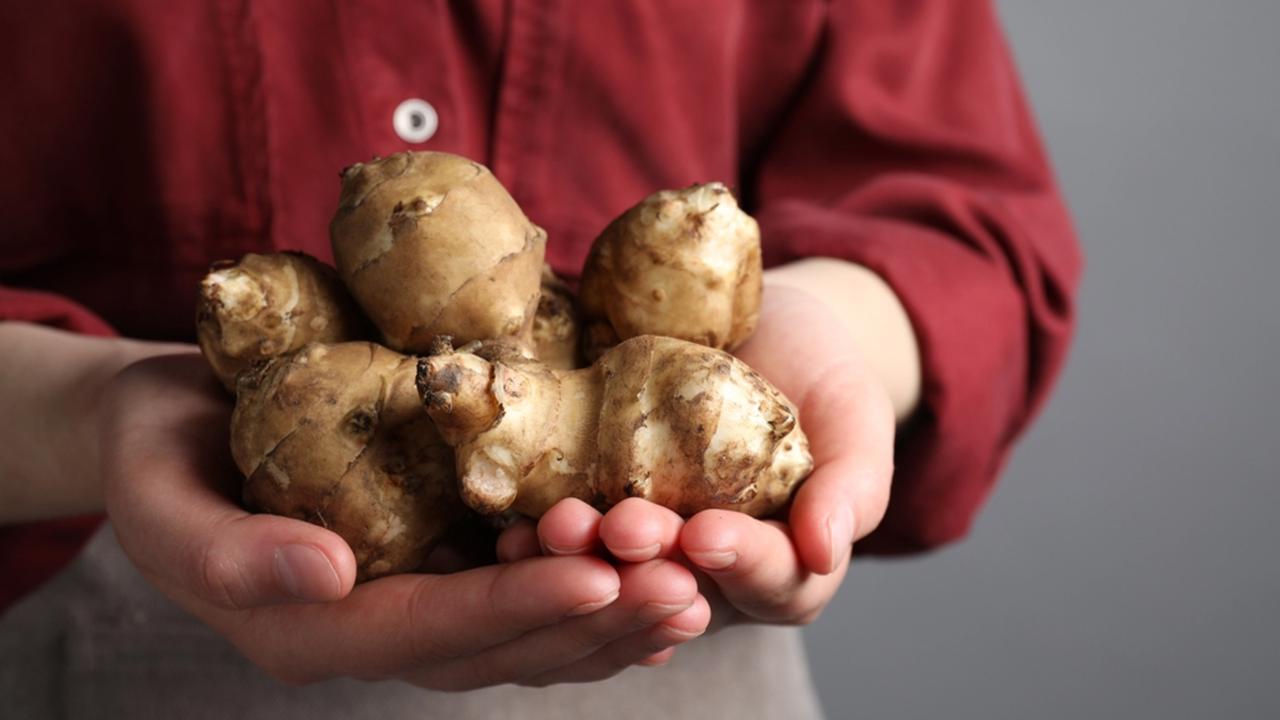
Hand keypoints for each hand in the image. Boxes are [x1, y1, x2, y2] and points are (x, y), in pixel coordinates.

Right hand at [98, 352, 705, 688]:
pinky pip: (529, 591)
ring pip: (530, 630)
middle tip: (681, 585)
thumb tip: (329, 574)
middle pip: (502, 646)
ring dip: (615, 613)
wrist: (173, 422)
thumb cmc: (157, 452)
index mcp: (312, 627)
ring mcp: (418, 599)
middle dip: (594, 620)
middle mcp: (378, 627)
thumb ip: (225, 552)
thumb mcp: (157, 496)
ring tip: (696, 583)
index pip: (430, 631)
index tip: (593, 575)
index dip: (514, 608)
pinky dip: (596, 588)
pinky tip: (658, 569)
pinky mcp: (444, 560)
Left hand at [499, 283, 896, 629]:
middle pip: (685, 592)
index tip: (708, 532)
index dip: (743, 564)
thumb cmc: (819, 374)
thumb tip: (829, 548)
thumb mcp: (855, 415)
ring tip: (562, 527)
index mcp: (787, 559)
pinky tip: (517, 528)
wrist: (761, 326)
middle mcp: (713, 571)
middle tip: (625, 527)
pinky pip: (571, 547)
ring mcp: (653, 549)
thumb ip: (852, 484)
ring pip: (619, 580)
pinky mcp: (600, 515)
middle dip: (650, 565)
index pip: (775, 584)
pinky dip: (544, 543)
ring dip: (587, 561)